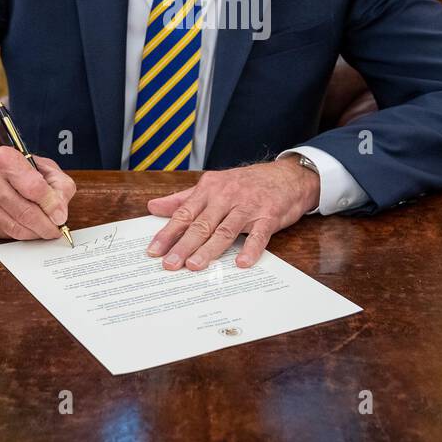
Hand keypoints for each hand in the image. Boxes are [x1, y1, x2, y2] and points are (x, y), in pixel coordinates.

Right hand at [0, 146, 76, 239]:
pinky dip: (22, 235)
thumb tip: (60, 213)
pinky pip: (5, 234)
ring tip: (46, 231)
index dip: (51, 205)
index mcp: (5, 159)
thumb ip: (59, 186)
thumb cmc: (17, 170)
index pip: (34, 188)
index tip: (60, 216)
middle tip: (56, 230)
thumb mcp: (44, 167)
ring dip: (35, 233)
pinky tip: (29, 229)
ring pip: (14, 227)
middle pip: (24, 211)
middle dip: (45, 225)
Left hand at [144, 159, 319, 270]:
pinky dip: (251, 249)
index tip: (155, 250)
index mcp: (210, 189)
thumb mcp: (213, 185)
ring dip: (209, 249)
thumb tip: (154, 207)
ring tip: (195, 265)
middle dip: (184, 245)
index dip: (168, 233)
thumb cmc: (247, 183)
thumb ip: (183, 199)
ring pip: (225, 230)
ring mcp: (248, 206)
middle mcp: (227, 196)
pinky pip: (259, 235)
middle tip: (170, 263)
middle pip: (202, 224)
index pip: (184, 213)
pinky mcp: (269, 216)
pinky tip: (241, 263)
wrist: (287, 176)